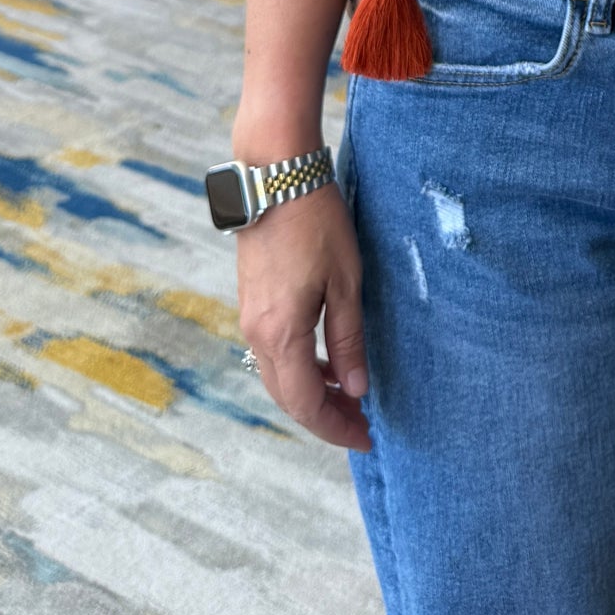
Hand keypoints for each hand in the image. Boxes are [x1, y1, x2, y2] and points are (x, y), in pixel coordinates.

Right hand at [235, 181, 371, 451]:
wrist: (274, 176)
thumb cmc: (316, 223)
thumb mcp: (346, 282)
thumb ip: (348, 339)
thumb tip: (355, 388)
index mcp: (280, 334)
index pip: (305, 403)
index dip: (335, 427)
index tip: (365, 438)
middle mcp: (256, 332)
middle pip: (287, 396)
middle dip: (324, 415)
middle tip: (361, 423)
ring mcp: (249, 317)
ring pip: (278, 375)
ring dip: (311, 391)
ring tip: (349, 395)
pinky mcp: (251, 301)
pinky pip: (273, 351)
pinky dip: (299, 366)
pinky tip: (326, 361)